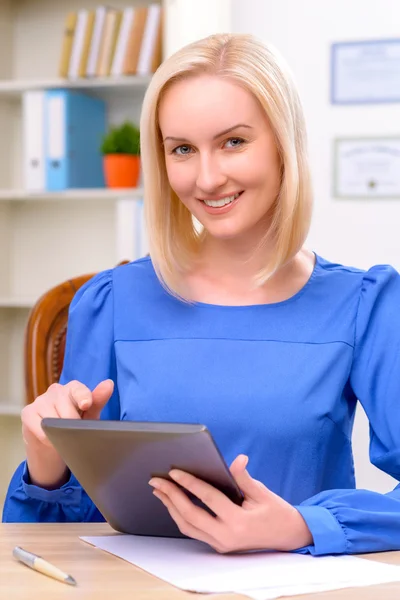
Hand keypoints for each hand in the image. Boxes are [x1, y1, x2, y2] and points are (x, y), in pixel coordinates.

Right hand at [22, 379, 113, 488]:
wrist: (52, 439)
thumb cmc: (75, 422)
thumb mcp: (89, 415)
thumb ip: (98, 400)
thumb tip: (109, 384)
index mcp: (74, 388)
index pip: (78, 389)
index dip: (83, 397)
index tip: (86, 405)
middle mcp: (56, 390)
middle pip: (67, 408)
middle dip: (72, 424)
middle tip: (75, 434)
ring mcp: (41, 400)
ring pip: (52, 418)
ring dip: (59, 432)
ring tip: (63, 437)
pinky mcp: (28, 412)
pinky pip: (39, 427)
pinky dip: (46, 437)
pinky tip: (51, 439)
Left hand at [149, 454, 312, 552]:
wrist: (289, 536)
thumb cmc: (276, 512)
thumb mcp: (261, 492)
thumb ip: (244, 477)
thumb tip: (237, 459)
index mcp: (238, 521)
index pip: (207, 498)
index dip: (189, 483)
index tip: (174, 472)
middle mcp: (226, 536)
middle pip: (190, 514)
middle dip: (171, 496)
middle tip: (156, 481)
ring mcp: (221, 544)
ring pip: (188, 526)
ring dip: (171, 508)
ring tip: (159, 491)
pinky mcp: (219, 546)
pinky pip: (194, 531)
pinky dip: (181, 517)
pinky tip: (173, 504)